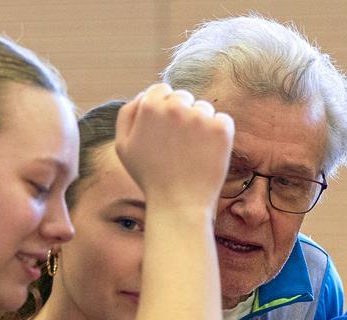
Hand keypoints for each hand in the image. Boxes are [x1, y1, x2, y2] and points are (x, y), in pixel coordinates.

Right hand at [115, 83, 232, 209]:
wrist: (179, 203)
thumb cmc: (150, 177)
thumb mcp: (124, 146)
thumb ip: (128, 114)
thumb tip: (143, 95)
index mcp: (149, 106)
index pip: (162, 90)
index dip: (164, 110)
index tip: (167, 130)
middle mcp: (174, 106)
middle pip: (183, 97)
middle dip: (182, 115)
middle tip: (179, 145)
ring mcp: (200, 116)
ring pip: (203, 109)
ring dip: (201, 124)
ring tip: (192, 152)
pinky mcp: (221, 128)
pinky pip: (222, 120)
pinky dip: (219, 134)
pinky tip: (208, 153)